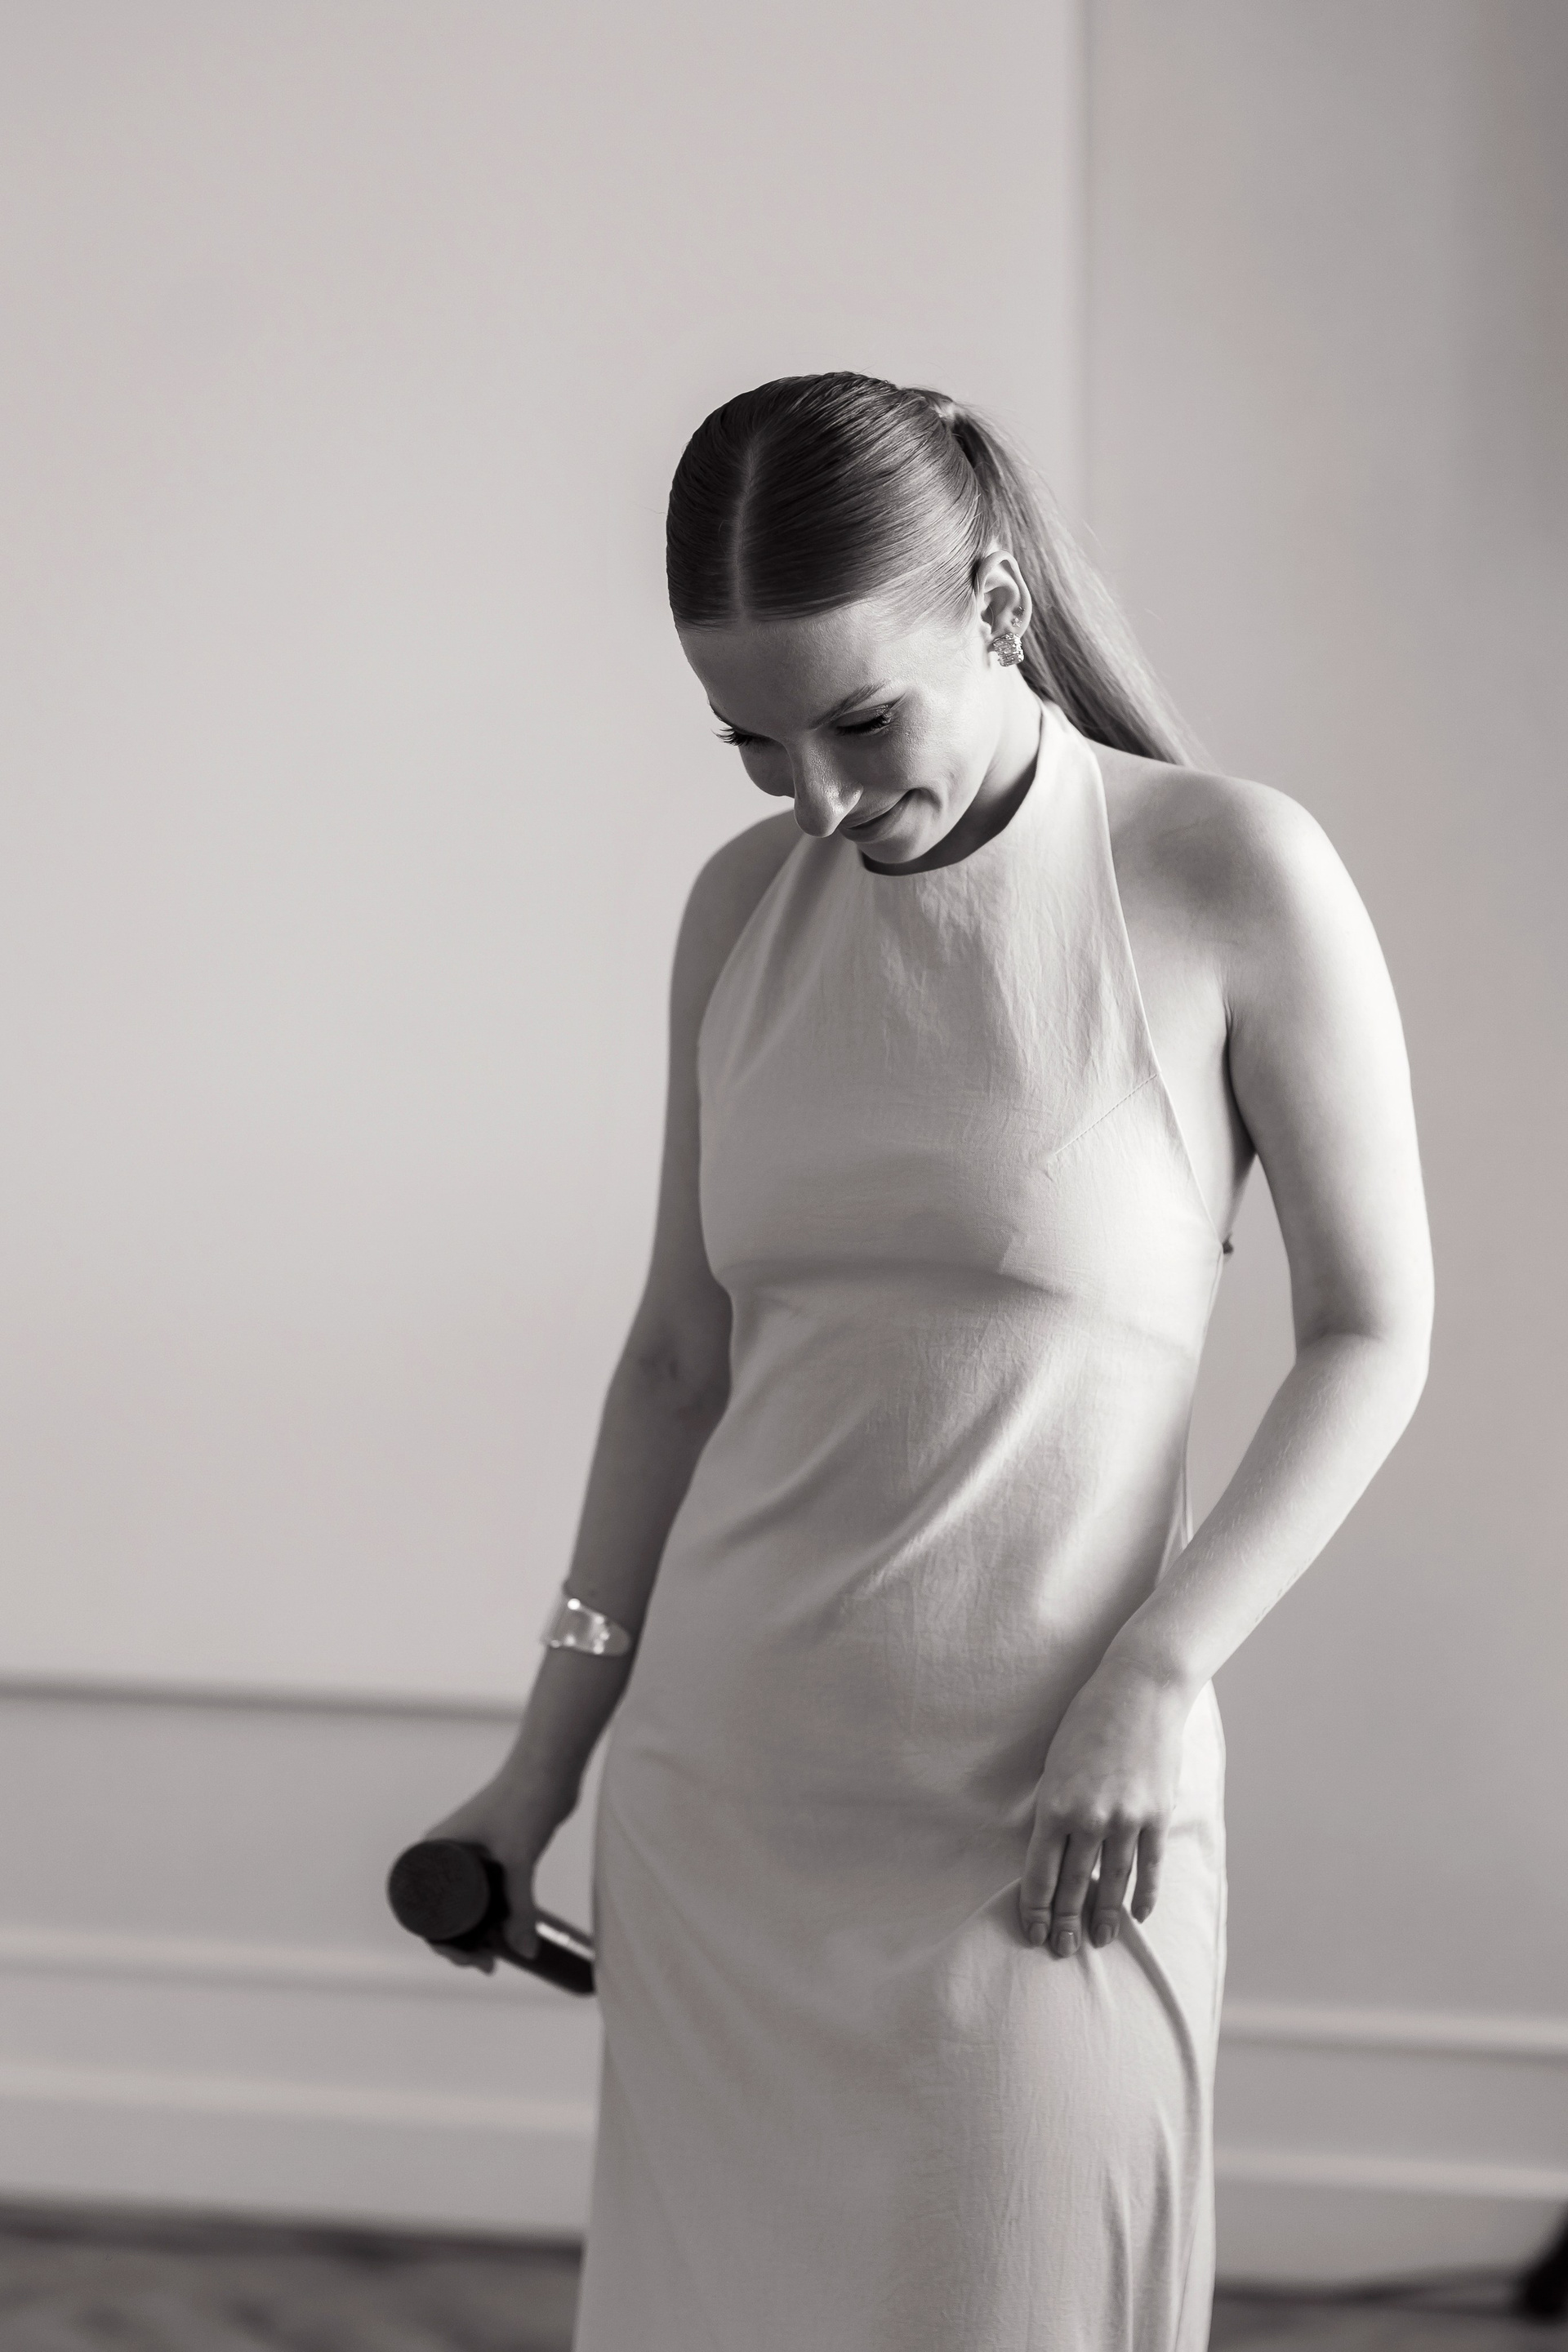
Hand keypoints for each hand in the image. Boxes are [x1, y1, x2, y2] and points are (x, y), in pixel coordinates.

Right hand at [419, 1764, 578, 1974]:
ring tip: (497, 1955)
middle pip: (444, 1911)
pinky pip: (487, 1892)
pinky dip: (493, 1914)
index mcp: (435, 1849)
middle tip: (487, 1964)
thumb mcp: (518, 1858)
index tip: (468, 1960)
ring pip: (467, 1903)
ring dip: (477, 1930)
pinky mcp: (496, 1852)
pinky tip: (506, 1931)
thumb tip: (525, 1951)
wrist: (551, 1765)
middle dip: (460, 1943)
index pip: (424, 1911)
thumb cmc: (525, 1799)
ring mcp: (472, 1852)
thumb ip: (521, 1906)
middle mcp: (447, 1851)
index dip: (441, 1943)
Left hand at [1018, 1659, 1192, 1956]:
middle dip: (1066, 1923)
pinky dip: (1144, 1894)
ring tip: (1100, 1941)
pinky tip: (1138, 1914)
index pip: (1039, 1875)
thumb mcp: (1054, 1765)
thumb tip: (1052, 1852)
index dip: (1036, 1909)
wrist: (1138, 1691)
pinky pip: (1149, 1866)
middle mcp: (1088, 1819)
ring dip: (1104, 1917)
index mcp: (1053, 1806)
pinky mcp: (1156, 1815)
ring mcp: (1126, 1820)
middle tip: (1062, 1950)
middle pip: (1074, 1886)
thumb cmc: (1087, 1722)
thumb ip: (1053, 1809)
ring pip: (1112, 1883)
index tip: (1034, 1931)